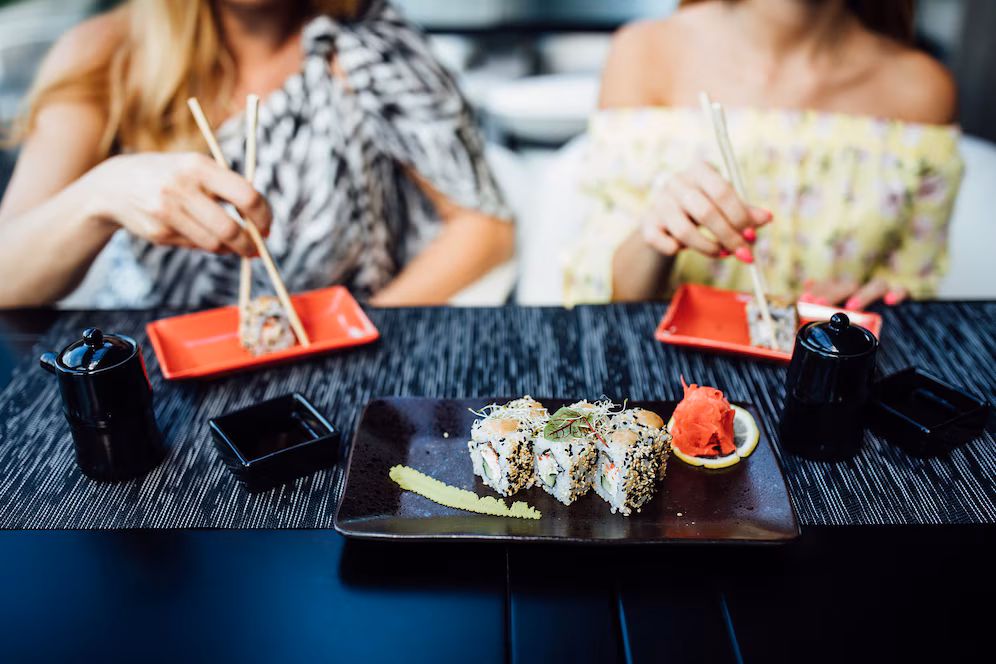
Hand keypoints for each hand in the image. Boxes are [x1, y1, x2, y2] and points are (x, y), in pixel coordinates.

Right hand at [85, 152, 271, 255]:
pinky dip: (208, 247)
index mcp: (198, 166)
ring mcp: (167, 211)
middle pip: (230, 228)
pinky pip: (195, 246)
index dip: (263, 216)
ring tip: (234, 245)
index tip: (267, 227)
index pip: (246, 196)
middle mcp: (181, 187)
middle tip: (257, 249)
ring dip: (231, 249)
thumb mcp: (195, 167)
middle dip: (249, 244)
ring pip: (214, 243)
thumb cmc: (169, 174)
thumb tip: (261, 220)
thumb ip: (226, 187)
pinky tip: (204, 237)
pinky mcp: (158, 232)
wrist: (114, 185)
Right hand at [640, 161, 771, 260]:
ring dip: (708, 248)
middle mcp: (676, 182)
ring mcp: (659, 202)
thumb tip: (767, 218)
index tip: (752, 235)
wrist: (665, 217)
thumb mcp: (724, 204)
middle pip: (706, 212)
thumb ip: (744, 211)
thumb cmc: (701, 207)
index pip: (722, 191)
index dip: (740, 216)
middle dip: (729, 237)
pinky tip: (687, 248)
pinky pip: (666, 244)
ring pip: (685, 232)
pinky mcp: (647, 224)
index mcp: (699, 170)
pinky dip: (680, 250)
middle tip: (744, 253)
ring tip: (721, 253)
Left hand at [799, 278, 907, 308]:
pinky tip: (891, 301)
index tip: (805, 299)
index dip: (817, 290)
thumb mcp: (844, 302)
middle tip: (819, 303)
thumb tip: (807, 283)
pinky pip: (904, 290)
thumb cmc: (868, 308)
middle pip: (849, 284)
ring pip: (875, 286)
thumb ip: (826, 294)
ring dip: (863, 295)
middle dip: (832, 293)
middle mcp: (866, 284)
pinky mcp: (905, 293)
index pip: (831, 283)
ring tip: (851, 307)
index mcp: (850, 286)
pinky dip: (898, 293)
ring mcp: (886, 288)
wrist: (906, 306)